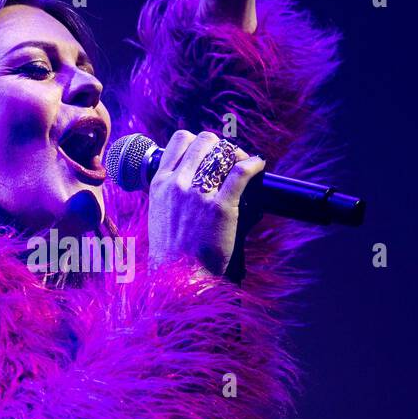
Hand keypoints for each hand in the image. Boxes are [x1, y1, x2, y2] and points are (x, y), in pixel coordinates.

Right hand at [146, 130, 265, 277]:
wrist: (177, 278)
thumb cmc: (170, 252)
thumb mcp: (159, 213)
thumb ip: (170, 192)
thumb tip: (187, 178)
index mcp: (160, 183)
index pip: (181, 140)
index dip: (198, 141)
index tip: (208, 153)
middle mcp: (178, 184)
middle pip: (205, 141)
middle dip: (220, 146)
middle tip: (229, 161)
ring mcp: (199, 195)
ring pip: (223, 153)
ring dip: (237, 155)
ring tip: (244, 165)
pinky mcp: (221, 207)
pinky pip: (241, 172)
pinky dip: (254, 164)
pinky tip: (259, 164)